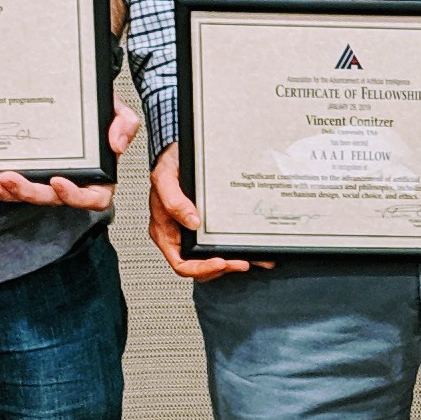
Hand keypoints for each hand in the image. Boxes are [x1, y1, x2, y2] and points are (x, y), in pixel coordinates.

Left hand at [0, 93, 139, 211]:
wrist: (76, 91)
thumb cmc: (97, 106)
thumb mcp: (117, 109)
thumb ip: (125, 124)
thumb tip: (117, 144)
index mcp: (99, 175)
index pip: (93, 198)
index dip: (75, 196)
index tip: (58, 181)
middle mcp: (73, 181)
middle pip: (53, 199)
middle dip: (29, 193)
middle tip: (9, 178)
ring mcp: (49, 179)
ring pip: (30, 195)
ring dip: (10, 193)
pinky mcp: (29, 172)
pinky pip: (15, 187)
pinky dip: (0, 188)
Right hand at [145, 141, 255, 279]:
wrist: (178, 151)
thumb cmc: (167, 165)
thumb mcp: (165, 178)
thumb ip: (174, 201)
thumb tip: (192, 221)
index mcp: (166, 232)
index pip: (181, 264)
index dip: (201, 269)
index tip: (219, 262)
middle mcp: (181, 235)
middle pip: (201, 265)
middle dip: (223, 267)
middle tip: (242, 262)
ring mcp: (195, 232)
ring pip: (215, 257)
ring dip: (235, 260)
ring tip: (255, 259)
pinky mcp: (210, 225)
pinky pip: (224, 242)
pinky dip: (240, 248)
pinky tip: (256, 249)